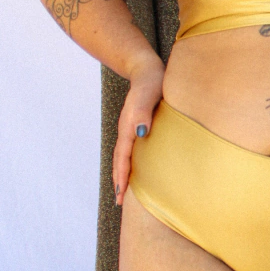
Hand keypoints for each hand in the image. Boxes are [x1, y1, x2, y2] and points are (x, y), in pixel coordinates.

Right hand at [113, 57, 164, 205]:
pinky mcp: (137, 125)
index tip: (120, 194)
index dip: (122, 176)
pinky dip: (130, 163)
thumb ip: (142, 112)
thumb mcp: (147, 94)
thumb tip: (140, 133)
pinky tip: (136, 169)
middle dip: (119, 180)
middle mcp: (127, 129)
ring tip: (123, 190)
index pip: (123, 157)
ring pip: (124, 156)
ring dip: (123, 174)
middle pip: (120, 160)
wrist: (147, 69)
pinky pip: (131, 149)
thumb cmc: (151, 81)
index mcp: (128, 126)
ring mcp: (131, 128)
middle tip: (118, 201)